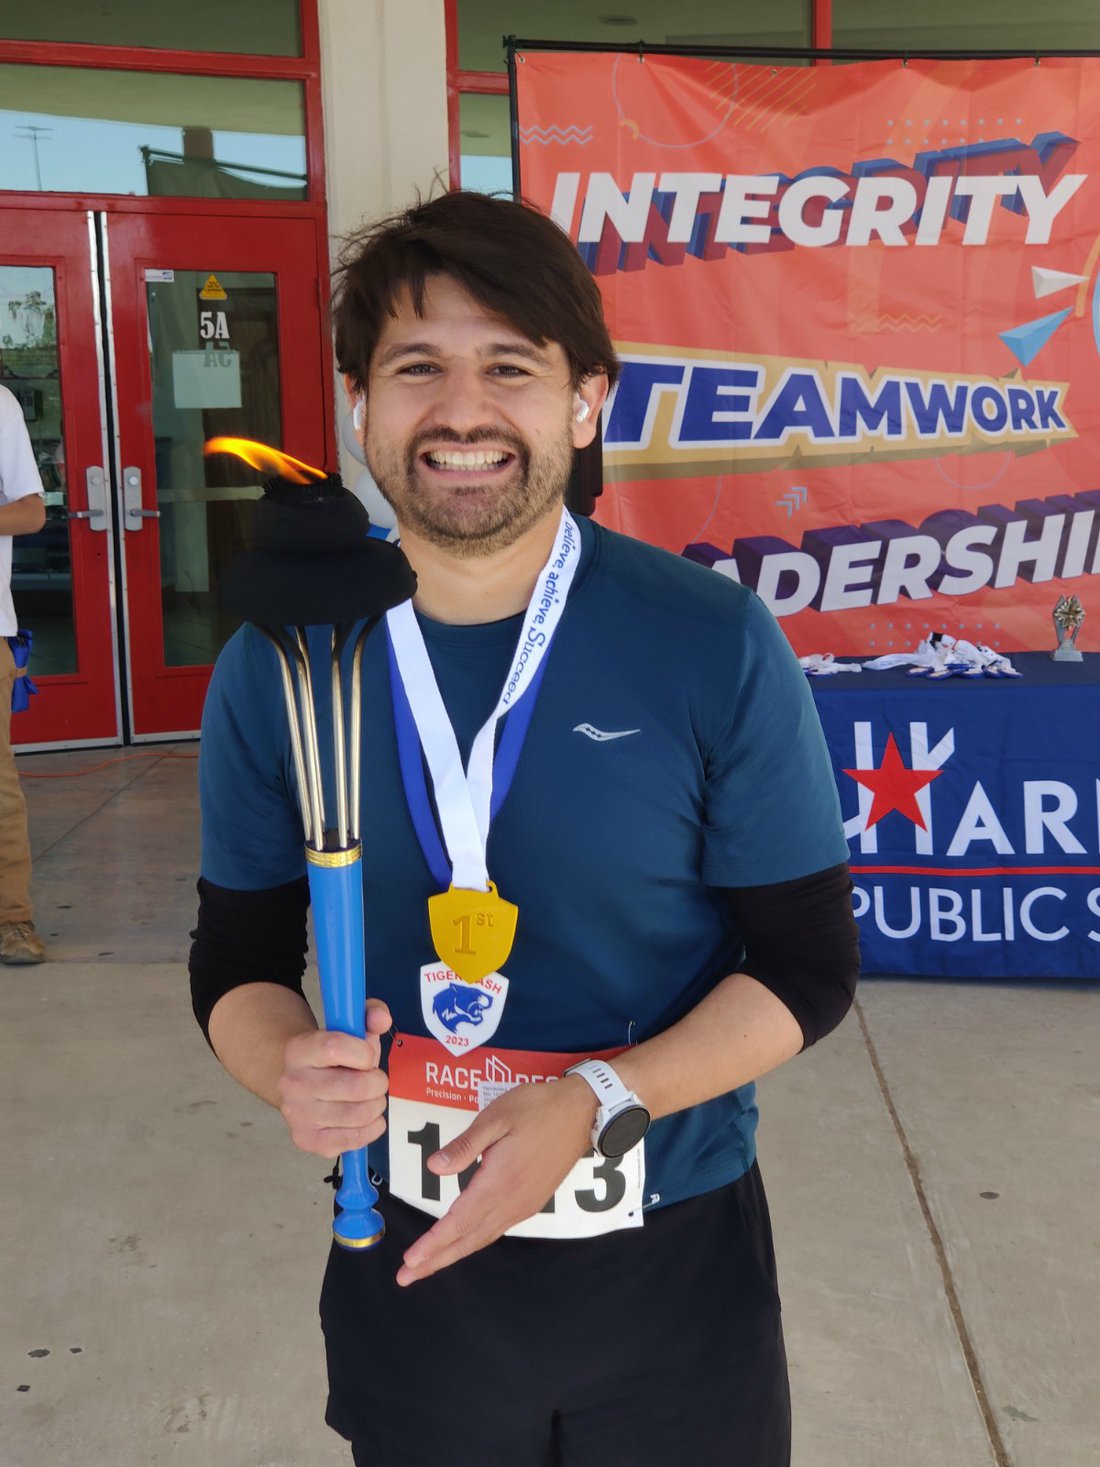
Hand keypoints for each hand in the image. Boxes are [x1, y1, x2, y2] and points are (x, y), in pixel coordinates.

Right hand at [277, 999, 391, 1156]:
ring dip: (376, 1106)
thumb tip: (381, 1018)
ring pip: (358, 1115)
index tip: (368, 1056)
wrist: (299, 1083)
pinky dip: (371, 1129)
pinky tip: (367, 1119)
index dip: (364, 1053)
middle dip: (378, 1083)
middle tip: (375, 1081)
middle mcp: (293, 1083)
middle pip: (355, 1087)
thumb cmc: (332, 1056)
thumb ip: (370, 1015)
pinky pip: (352, 1140)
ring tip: (371, 1099)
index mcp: (299, 1049)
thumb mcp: (348, 1027)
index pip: (336, 1048)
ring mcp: (297, 1114)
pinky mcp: (306, 1139)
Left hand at [397, 1075, 597, 1285]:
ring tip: (428, 1266)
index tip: (410, 1262)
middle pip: (468, 1239)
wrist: (582, 1111)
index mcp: (499, 1182)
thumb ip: (466, 1145)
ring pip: (483, 1237)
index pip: (459, 1221)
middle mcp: (512, 1201)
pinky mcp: (532, 1201)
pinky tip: (463, 1241)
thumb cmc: (538, 1107)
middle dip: (436, 1260)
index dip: (433, 1244)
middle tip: (407, 1277)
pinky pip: (496, 1229)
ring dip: (453, 1253)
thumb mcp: (498, 1116)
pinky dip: (473, 1241)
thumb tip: (434, 1168)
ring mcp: (524, 1204)